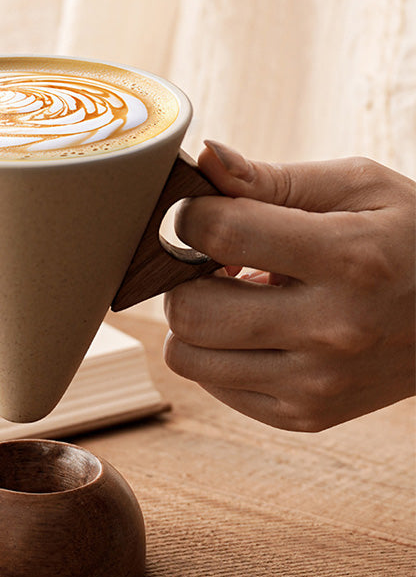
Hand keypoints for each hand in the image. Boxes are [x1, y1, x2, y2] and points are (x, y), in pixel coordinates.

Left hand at [163, 141, 415, 430]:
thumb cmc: (411, 241)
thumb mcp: (362, 188)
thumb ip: (274, 179)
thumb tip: (205, 160)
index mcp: (349, 258)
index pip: (222, 234)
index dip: (192, 216)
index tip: (203, 215)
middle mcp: (332, 331)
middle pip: (191, 309)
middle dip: (183, 277)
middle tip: (212, 262)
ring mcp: (317, 385)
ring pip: (188, 357)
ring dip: (193, 320)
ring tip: (232, 297)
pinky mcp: (304, 416)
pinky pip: (212, 385)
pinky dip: (216, 354)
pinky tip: (254, 330)